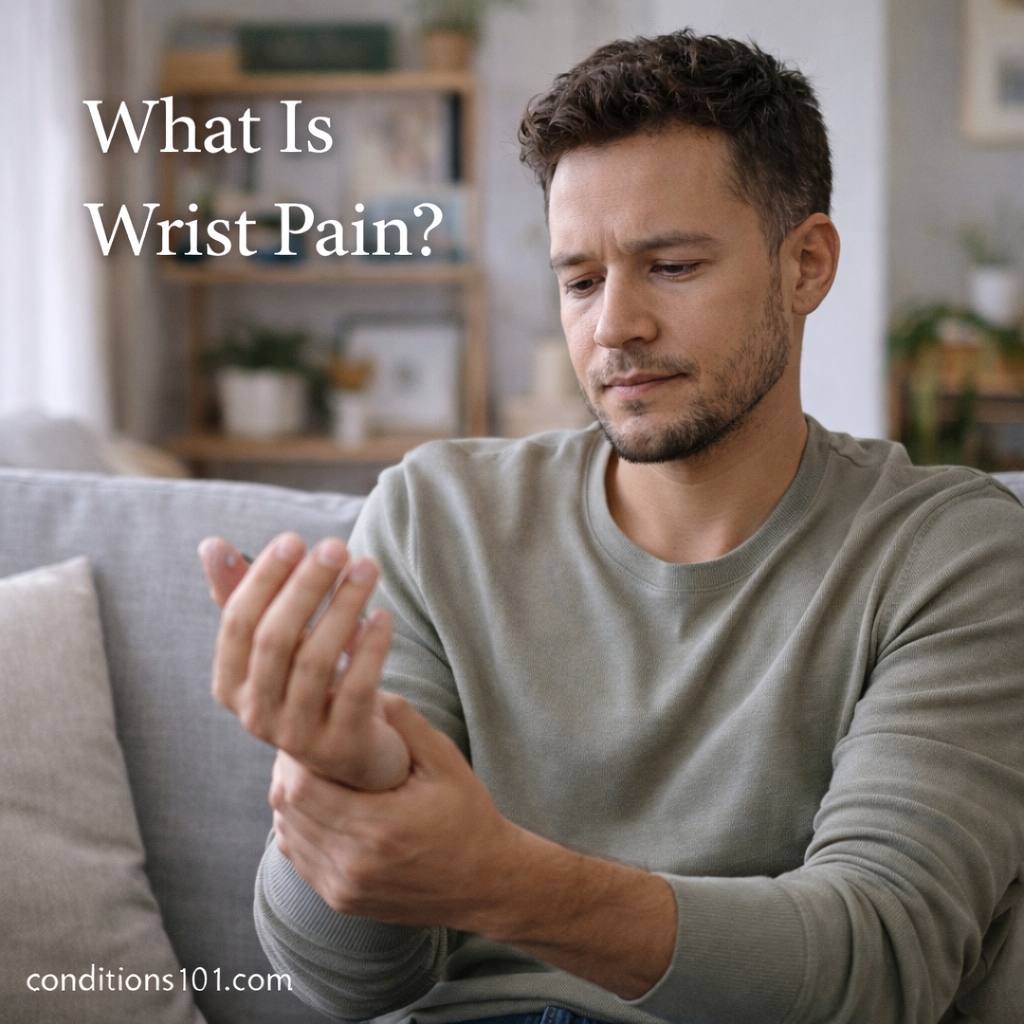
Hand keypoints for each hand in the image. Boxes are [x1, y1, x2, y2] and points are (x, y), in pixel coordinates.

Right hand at [198, 533, 410, 790]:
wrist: (352, 754)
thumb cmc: (309, 683)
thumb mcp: (277, 642)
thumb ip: (245, 596)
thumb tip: (210, 544)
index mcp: (231, 685)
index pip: (238, 624)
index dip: (264, 580)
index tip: (294, 540)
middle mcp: (256, 715)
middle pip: (275, 639)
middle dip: (306, 587)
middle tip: (336, 546)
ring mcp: (298, 736)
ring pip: (316, 662)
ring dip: (344, 607)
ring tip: (367, 568)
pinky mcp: (342, 745)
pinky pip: (356, 689)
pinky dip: (369, 648)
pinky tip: (383, 615)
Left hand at [269, 695, 521, 929]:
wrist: (485, 883)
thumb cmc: (468, 815)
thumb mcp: (446, 762)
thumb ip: (406, 724)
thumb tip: (367, 690)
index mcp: (379, 827)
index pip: (303, 788)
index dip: (295, 756)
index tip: (310, 733)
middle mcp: (354, 863)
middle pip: (287, 808)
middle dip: (289, 772)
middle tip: (306, 747)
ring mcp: (344, 888)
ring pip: (287, 833)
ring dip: (291, 800)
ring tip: (313, 773)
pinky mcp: (340, 900)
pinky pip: (297, 858)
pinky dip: (299, 828)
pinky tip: (321, 807)